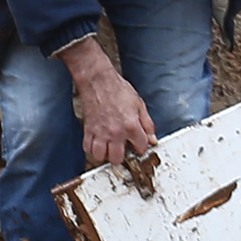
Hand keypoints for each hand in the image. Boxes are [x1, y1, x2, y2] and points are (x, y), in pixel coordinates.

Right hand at [62, 36, 158, 168]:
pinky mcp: (88, 130)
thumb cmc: (118, 89)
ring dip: (105, 155)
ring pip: (100, 156)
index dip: (141, 146)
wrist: (98, 81)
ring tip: (109, 149)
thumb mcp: (139, 104)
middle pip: (117, 159)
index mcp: (131, 126)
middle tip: (122, 149)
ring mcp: (100, 132)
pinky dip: (92, 149)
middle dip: (121, 156)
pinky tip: (97, 143)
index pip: (140, 147)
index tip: (138, 144)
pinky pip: (87, 147)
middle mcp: (115, 132)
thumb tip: (152, 138)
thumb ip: (147, 124)